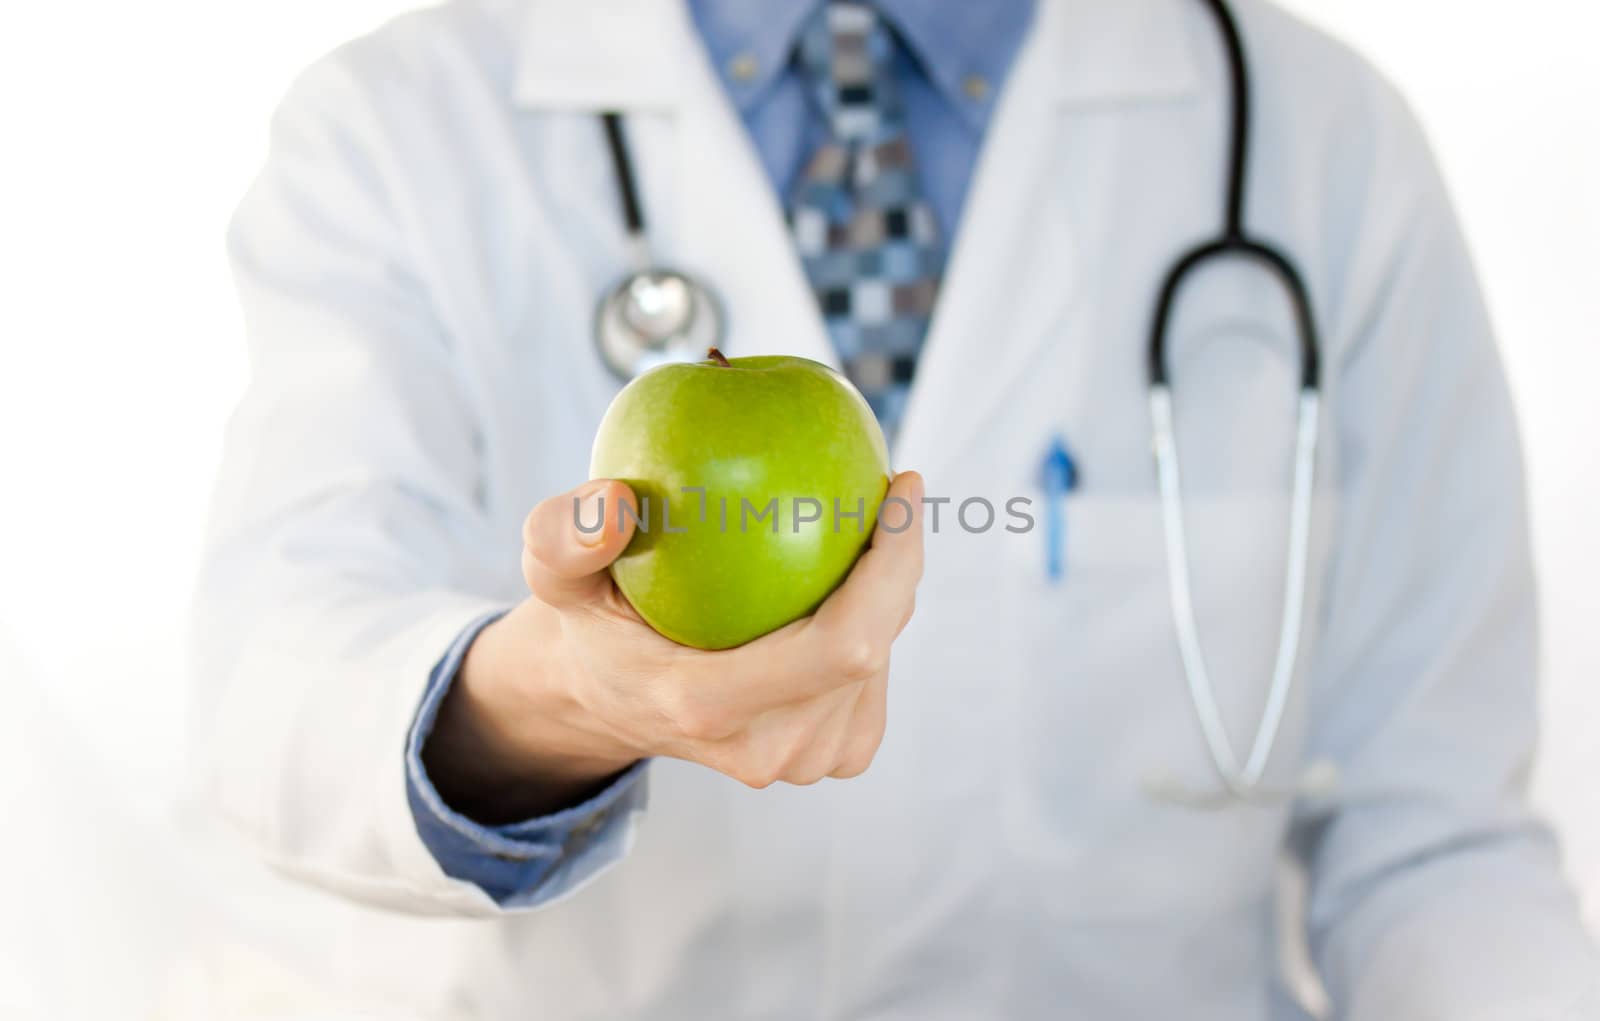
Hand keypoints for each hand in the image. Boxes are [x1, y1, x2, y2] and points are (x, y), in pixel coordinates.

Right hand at [423, 472, 924, 822]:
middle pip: (876, 648)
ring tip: (860, 525)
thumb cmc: (590, 622)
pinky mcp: (825, 756)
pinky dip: (874, 622)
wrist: (604, 700)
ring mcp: (799, 761)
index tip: (900, 483)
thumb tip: (614, 500)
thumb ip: (561, 536)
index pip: (844, 644)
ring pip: (881, 662)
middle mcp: (765, 748)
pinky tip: (851, 577)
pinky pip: (875, 679)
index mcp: (709, 705)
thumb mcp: (553, 575)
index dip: (894, 565)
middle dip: (899, 561)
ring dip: (886, 590)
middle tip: (886, 485)